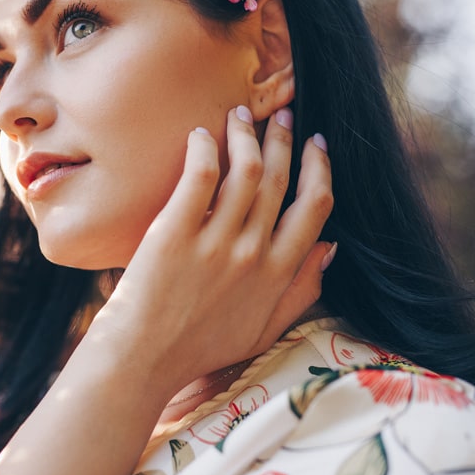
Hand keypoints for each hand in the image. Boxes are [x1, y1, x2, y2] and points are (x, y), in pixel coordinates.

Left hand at [87, 105, 332, 397]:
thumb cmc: (201, 348)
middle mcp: (252, 254)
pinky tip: (200, 134)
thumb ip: (301, 291)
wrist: (143, 360)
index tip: (316, 144)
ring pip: (245, 170)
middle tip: (282, 116)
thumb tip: (331, 248)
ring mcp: (214, 243)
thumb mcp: (264, 331)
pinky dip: (204, 148)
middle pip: (280, 179)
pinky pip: (198, 177)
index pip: (315, 206)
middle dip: (285, 139)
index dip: (320, 168)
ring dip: (247, 134)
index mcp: (277, 274)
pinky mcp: (174, 234)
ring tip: (240, 115)